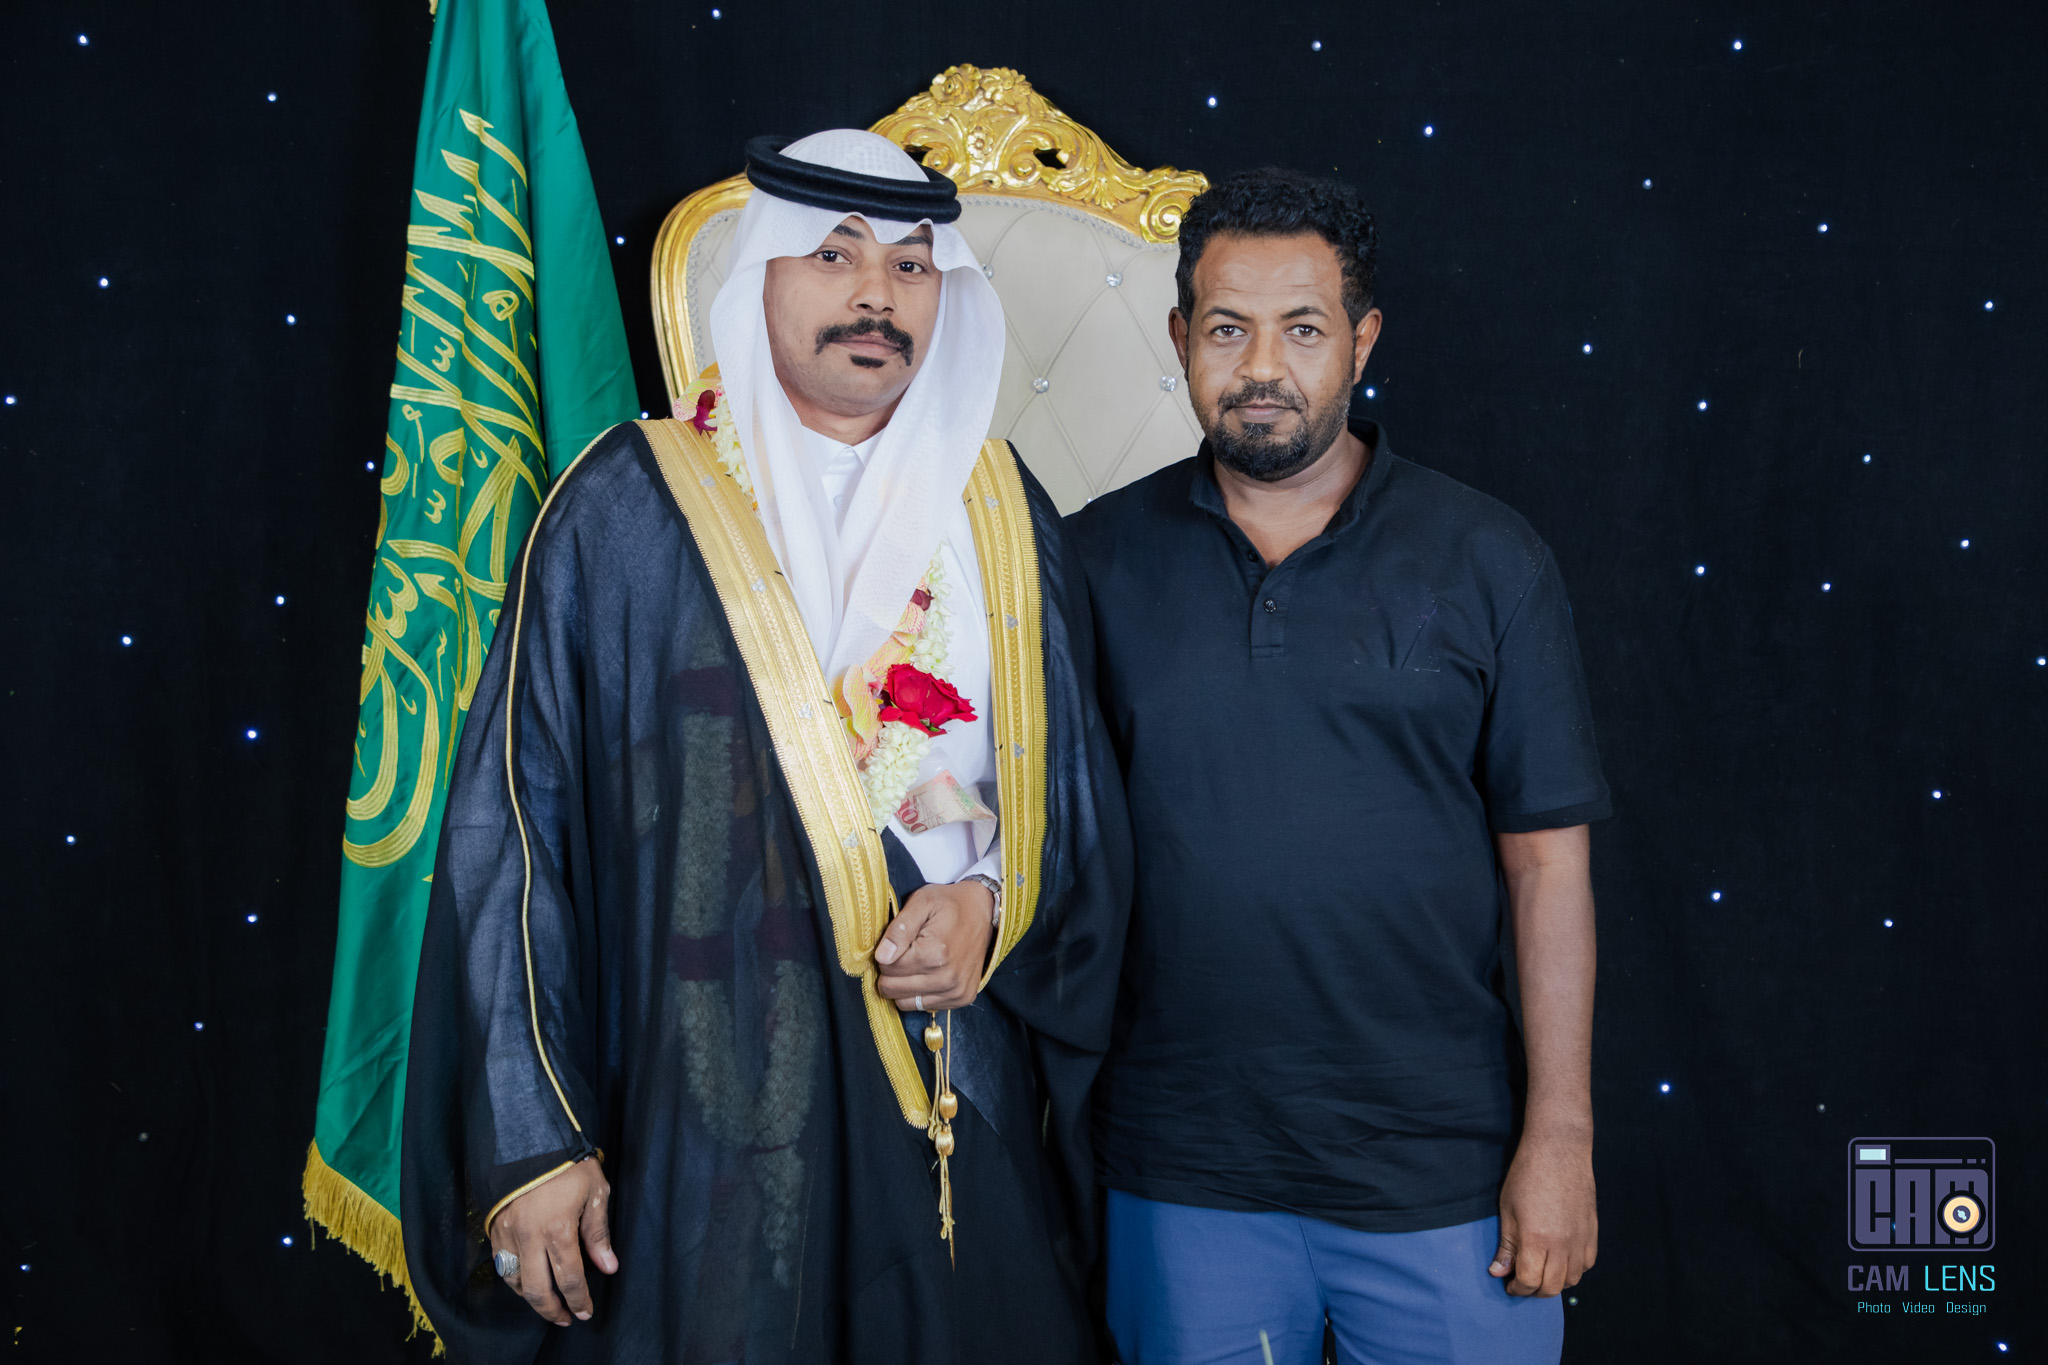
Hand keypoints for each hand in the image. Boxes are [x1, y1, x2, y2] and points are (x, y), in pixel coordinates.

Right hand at [489, 1158, 617, 1325]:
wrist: (529, 1139)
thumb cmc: (568, 1164)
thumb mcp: (594, 1193)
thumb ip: (598, 1234)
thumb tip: (608, 1267)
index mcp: (558, 1230)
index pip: (570, 1279)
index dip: (578, 1300)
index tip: (584, 1312)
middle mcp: (530, 1238)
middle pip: (538, 1290)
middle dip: (553, 1310)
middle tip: (565, 1318)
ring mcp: (508, 1234)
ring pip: (515, 1281)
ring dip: (531, 1298)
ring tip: (546, 1304)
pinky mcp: (494, 1228)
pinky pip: (501, 1264)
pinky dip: (513, 1280)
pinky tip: (525, 1282)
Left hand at [874, 879, 994, 1010]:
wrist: (983, 910)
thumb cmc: (949, 904)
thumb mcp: (921, 903)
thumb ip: (899, 930)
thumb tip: (881, 957)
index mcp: (935, 954)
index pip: (887, 968)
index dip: (886, 954)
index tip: (898, 943)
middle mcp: (947, 978)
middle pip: (893, 989)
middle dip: (891, 972)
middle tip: (904, 954)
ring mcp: (956, 992)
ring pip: (905, 1003)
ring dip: (904, 985)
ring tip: (916, 963)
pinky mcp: (962, 998)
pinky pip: (924, 1006)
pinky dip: (920, 993)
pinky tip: (929, 973)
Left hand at [1489, 1125, 1596, 1296]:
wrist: (1558, 1149)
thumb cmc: (1528, 1175)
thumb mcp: (1507, 1210)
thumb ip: (1506, 1245)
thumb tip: (1498, 1272)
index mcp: (1537, 1239)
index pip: (1529, 1281)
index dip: (1517, 1288)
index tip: (1509, 1285)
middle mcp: (1563, 1245)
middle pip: (1552, 1287)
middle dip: (1534, 1290)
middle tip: (1522, 1282)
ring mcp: (1581, 1239)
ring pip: (1573, 1279)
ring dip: (1555, 1282)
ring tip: (1541, 1271)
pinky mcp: (1592, 1232)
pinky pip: (1587, 1263)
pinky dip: (1574, 1269)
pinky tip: (1562, 1260)